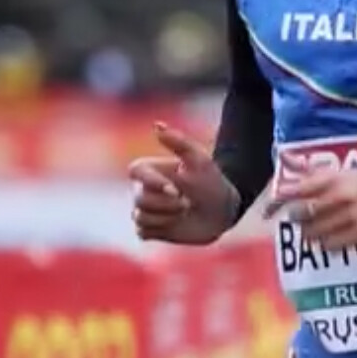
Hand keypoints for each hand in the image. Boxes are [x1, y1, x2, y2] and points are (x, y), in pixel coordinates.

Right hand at [129, 123, 240, 245]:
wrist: (222, 211)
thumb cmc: (211, 182)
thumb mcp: (199, 160)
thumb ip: (178, 142)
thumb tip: (157, 125)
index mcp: (150, 170)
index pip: (135, 171)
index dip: (152, 182)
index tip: (175, 190)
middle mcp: (143, 189)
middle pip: (139, 199)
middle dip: (166, 204)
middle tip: (187, 203)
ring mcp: (145, 210)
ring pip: (140, 217)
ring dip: (166, 218)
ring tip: (184, 213)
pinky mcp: (149, 229)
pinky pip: (142, 232)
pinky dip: (161, 229)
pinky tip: (176, 224)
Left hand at [265, 167, 356, 248]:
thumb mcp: (350, 171)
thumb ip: (317, 172)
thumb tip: (289, 161)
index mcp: (337, 177)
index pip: (298, 189)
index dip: (280, 200)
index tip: (270, 208)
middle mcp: (340, 196)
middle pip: (302, 214)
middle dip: (294, 219)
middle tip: (294, 220)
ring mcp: (351, 216)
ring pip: (315, 232)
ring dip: (308, 234)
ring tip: (310, 231)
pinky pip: (333, 245)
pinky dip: (326, 244)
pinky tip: (328, 241)